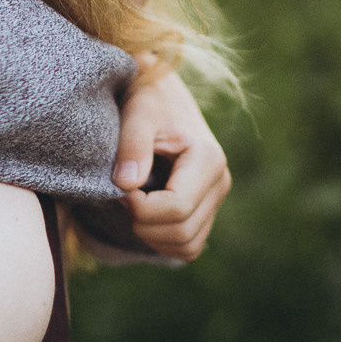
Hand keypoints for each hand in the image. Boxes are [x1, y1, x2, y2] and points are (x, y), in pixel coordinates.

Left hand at [111, 66, 230, 260]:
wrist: (160, 95)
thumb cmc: (147, 100)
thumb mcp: (137, 112)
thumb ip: (132, 144)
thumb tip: (126, 184)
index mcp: (208, 158)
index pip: (176, 208)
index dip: (140, 207)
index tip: (119, 183)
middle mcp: (221, 181)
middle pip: (181, 232)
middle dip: (143, 223)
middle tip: (123, 193)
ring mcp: (216, 198)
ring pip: (187, 246)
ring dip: (152, 235)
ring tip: (134, 201)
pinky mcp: (207, 209)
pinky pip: (188, 246)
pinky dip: (162, 240)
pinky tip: (144, 212)